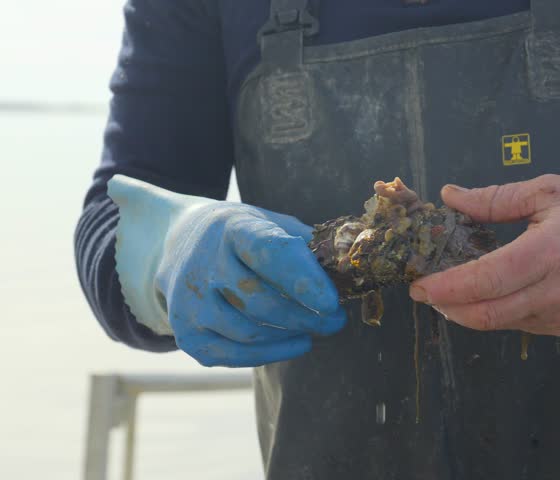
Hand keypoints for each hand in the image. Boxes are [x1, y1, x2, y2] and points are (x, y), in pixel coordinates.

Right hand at [109, 176, 345, 366]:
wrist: (182, 240)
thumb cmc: (245, 235)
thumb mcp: (273, 223)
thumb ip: (309, 245)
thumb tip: (350, 269)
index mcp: (231, 228)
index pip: (269, 254)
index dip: (303, 281)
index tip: (332, 303)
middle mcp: (203, 264)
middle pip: (260, 302)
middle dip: (307, 316)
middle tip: (337, 320)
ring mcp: (188, 302)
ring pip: (248, 332)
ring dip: (292, 334)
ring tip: (318, 328)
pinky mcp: (186, 333)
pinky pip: (232, 356)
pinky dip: (271, 353)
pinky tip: (298, 343)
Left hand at [408, 174, 559, 335]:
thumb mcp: (551, 191)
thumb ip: (496, 199)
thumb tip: (450, 196)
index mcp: (548, 253)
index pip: (483, 281)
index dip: (445, 288)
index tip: (418, 285)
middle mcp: (555, 292)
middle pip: (485, 314)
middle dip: (447, 308)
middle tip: (426, 293)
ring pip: (501, 324)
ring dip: (469, 312)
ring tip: (451, 292)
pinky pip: (521, 325)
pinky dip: (497, 313)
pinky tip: (490, 295)